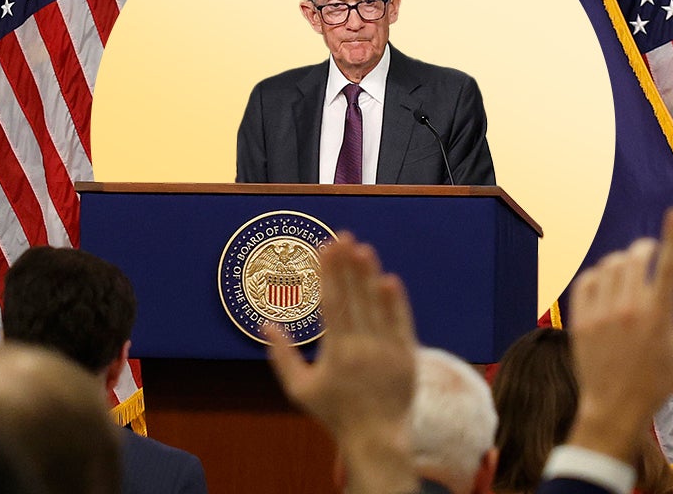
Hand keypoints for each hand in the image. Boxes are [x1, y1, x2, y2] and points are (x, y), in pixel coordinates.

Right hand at [265, 233, 418, 493]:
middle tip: (342, 236)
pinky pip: (401, 321)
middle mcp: (364, 347)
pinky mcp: (407, 354)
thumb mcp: (300, 389)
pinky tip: (388, 279)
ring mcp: (389, 350)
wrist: (376, 437)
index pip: (332, 302)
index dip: (329, 273)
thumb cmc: (334, 413)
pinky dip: (395, 300)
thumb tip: (265, 324)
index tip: (324, 248)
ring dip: (369, 274)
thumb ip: (282, 355)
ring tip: (363, 248)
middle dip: (347, 264)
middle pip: (355, 296)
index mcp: (337, 352)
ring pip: (378, 304)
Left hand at [566, 208, 672, 461]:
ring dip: (622, 261)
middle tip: (650, 252)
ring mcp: (600, 313)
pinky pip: (586, 280)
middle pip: (635, 256)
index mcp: (658, 315)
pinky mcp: (579, 319)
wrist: (615, 407)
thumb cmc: (658, 379)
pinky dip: (598, 274)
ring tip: (630, 273)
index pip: (669, 264)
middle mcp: (627, 309)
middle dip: (646, 248)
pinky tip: (607, 283)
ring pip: (609, 265)